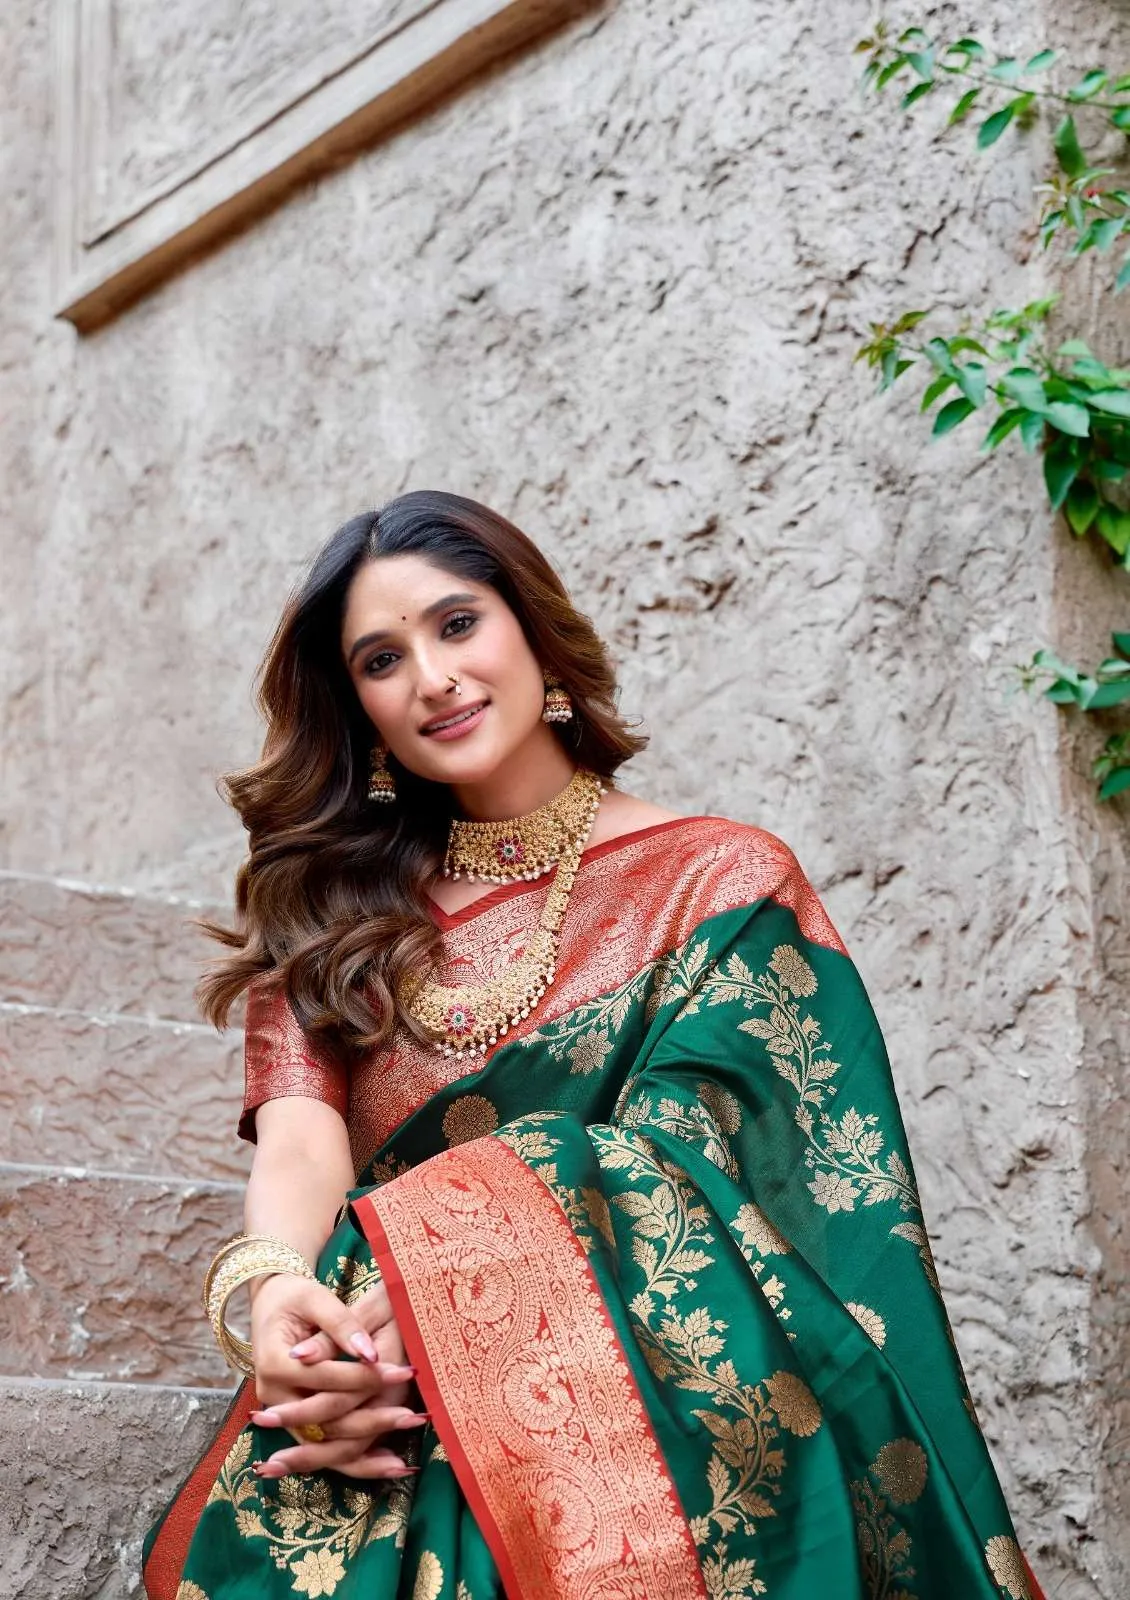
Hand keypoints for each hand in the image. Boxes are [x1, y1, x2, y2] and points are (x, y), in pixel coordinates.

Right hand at [250, 1276, 422, 1480]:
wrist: (269, 1305)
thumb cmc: (295, 1298)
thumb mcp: (316, 1299)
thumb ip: (341, 1324)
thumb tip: (368, 1353)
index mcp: (275, 1364)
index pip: (328, 1379)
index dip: (365, 1378)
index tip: (403, 1371)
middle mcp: (273, 1397)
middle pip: (326, 1422)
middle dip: (372, 1420)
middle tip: (412, 1416)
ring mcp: (282, 1414)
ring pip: (324, 1446)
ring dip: (364, 1456)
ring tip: (403, 1461)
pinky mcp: (294, 1422)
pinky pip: (324, 1448)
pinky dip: (354, 1460)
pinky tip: (386, 1463)